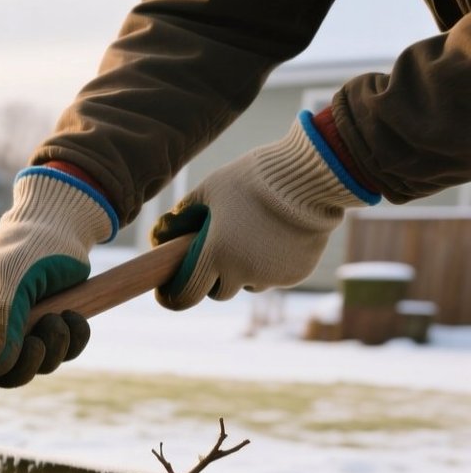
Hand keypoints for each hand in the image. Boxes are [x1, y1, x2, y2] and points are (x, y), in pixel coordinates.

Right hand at [0, 167, 114, 410]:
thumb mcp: (11, 280)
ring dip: (52, 348)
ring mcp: (17, 325)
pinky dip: (71, 340)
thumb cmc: (29, 244)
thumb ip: (0, 324)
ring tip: (62, 318)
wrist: (65, 221)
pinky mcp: (46, 323)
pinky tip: (75, 317)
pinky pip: (58, 352)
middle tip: (40, 342)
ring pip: (30, 363)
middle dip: (22, 364)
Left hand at [151, 111, 378, 309]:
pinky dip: (269, 264)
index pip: (186, 295)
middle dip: (214, 277)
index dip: (174, 296)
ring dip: (243, 271)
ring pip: (248, 284)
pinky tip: (276, 237)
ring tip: (251, 236)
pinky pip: (274, 277)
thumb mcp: (209, 190)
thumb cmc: (254, 179)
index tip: (168, 291)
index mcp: (216, 255)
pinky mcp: (296, 274)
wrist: (312, 176)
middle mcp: (243, 273)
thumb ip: (181, 216)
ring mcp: (272, 276)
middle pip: (219, 292)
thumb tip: (160, 236)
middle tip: (217, 251)